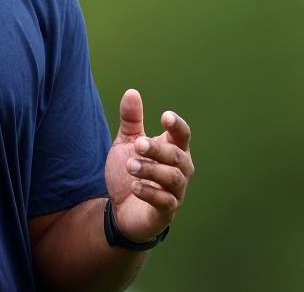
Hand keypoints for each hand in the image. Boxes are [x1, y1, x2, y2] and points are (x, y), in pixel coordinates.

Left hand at [104, 88, 193, 242]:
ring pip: (173, 178)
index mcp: (173, 149)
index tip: (165, 117)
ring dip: (152, 170)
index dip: (177, 126)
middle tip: (137, 144)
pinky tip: (135, 186)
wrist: (120, 210)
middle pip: (178, 156)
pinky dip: (151, 193)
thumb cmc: (130, 173)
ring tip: (131, 165)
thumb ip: (131, 121)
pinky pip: (165, 201)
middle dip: (158, 149)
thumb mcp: (127, 144)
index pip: (182, 135)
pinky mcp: (166, 212)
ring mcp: (175, 192)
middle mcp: (180, 170)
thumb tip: (131, 91)